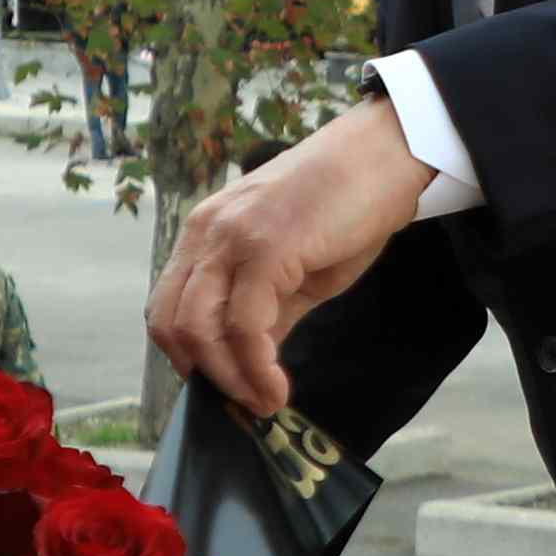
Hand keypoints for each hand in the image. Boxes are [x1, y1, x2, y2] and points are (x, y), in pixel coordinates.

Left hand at [149, 94, 428, 415]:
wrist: (388, 153)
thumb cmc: (349, 204)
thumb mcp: (297, 266)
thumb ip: (267, 311)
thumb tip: (252, 361)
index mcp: (207, 232)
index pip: (168, 305)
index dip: (186, 354)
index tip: (223, 385)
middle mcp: (207, 231)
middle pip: (172, 322)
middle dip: (206, 374)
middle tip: (244, 402)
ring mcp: (233, 237)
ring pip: (200, 328)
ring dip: (229, 378)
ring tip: (264, 401)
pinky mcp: (265, 248)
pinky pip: (245, 326)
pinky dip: (257, 368)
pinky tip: (279, 387)